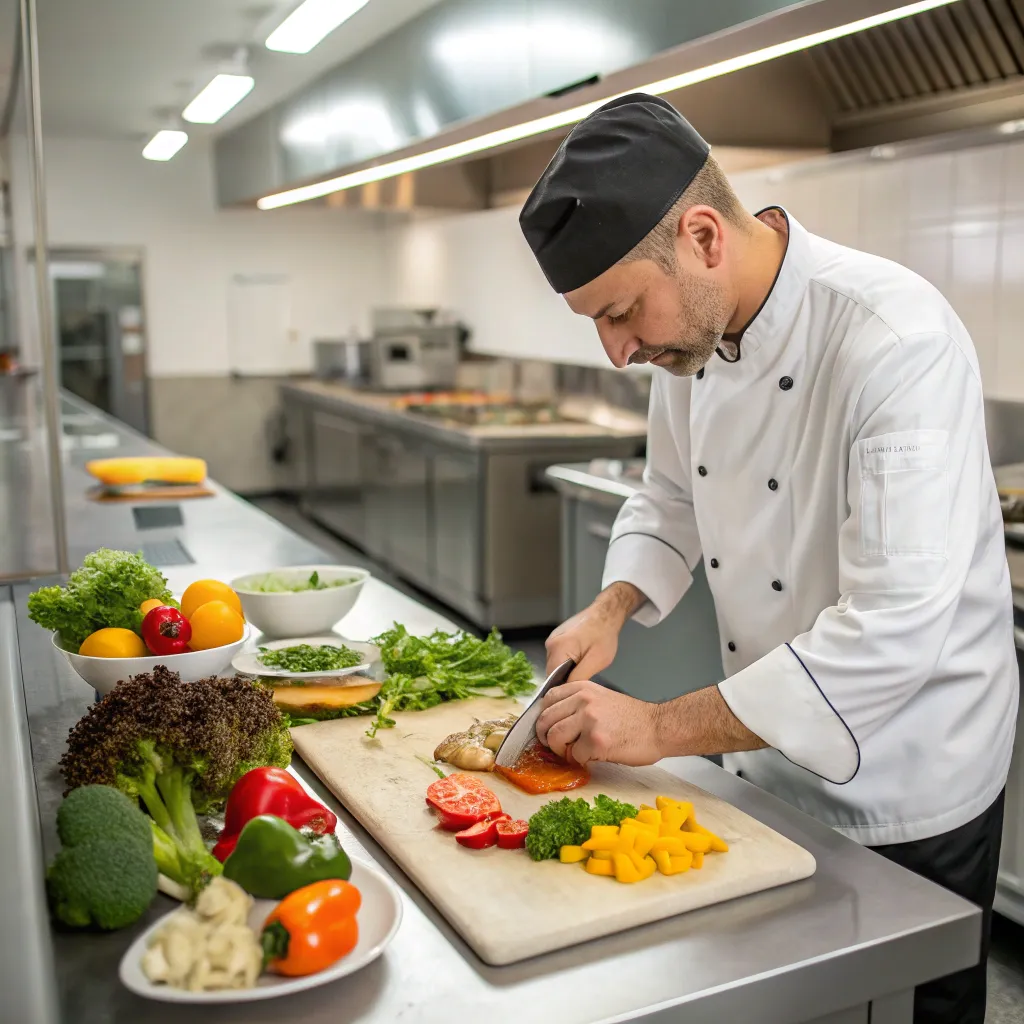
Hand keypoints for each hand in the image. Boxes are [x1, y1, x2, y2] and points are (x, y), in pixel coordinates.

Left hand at [536, 680, 663, 766]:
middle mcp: (583, 701)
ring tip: (574, 753)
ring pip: (554, 737)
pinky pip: (574, 755)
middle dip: (546, 737)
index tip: (549, 728)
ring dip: (560, 750)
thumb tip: (552, 721)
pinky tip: (592, 756)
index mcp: (583, 688)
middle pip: (546, 720)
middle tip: (557, 746)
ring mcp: (589, 720)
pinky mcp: (596, 741)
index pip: (548, 699)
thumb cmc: (632, 718)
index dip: (544, 717)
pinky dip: (580, 760)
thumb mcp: (601, 698)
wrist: (658, 727)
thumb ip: (577, 704)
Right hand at [545, 582, 642, 681]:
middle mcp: (550, 644)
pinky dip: (568, 662)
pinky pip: (558, 657)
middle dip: (566, 678)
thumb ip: (580, 677)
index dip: (563, 688)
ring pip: (555, 665)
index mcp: (558, 648)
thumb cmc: (603, 635)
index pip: (552, 678)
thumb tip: (568, 689)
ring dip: (567, 670)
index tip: (576, 691)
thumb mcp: (596, 660)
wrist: (605, 614)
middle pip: (552, 672)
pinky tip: (581, 658)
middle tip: (584, 677)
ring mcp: (552, 640)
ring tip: (584, 666)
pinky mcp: (557, 639)